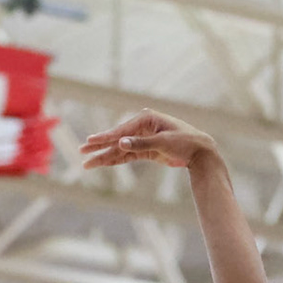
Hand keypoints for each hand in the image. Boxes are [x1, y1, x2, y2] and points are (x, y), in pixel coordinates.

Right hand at [80, 110, 216, 169]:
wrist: (201, 151)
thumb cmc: (185, 141)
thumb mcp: (164, 142)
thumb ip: (141, 144)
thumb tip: (121, 143)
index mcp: (146, 119)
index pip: (121, 130)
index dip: (105, 138)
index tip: (90, 142)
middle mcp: (142, 127)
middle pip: (117, 139)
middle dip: (99, 146)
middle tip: (81, 151)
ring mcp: (143, 139)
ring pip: (120, 149)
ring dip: (105, 156)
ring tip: (87, 164)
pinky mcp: (146, 150)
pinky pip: (128, 156)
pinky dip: (116, 160)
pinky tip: (103, 164)